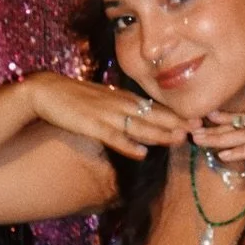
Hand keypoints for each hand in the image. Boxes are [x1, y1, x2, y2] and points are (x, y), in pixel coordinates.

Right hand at [25, 71, 191, 158]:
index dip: (175, 115)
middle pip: (152, 115)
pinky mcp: (91, 125)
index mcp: (122, 98)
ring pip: (138, 126)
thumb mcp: (104, 99)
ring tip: (178, 140)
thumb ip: (122, 109)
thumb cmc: (75, 97)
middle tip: (197, 130)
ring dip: (159, 133)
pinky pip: (112, 136)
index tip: (196, 121)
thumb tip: (140, 122)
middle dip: (175, 123)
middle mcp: (119, 104)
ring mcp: (106, 114)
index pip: (154, 107)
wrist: (47, 91)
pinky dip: (127, 144)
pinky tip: (141, 152)